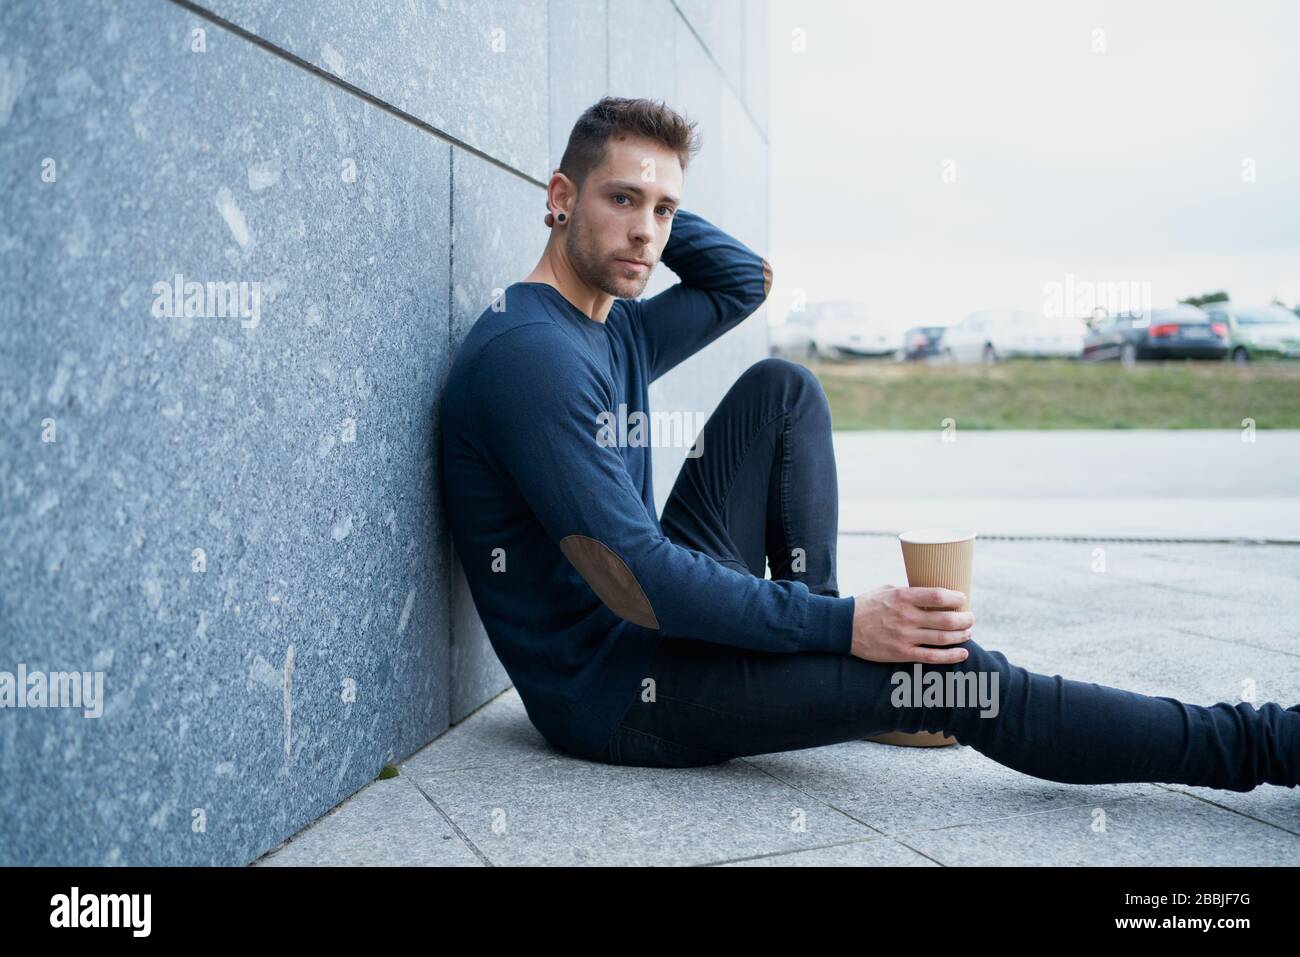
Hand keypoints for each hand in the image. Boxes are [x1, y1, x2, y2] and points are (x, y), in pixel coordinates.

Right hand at [848, 585, 973, 663]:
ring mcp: (905, 637)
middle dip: (965, 618)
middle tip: (970, 618)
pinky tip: (963, 652)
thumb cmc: (867, 605)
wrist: (843, 627)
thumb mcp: (887, 590)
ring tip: (968, 632)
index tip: (964, 599)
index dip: (958, 598)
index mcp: (903, 597)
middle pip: (947, 619)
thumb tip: (932, 595)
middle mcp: (906, 617)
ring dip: (962, 635)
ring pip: (943, 638)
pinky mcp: (901, 653)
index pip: (939, 596)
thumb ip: (909, 592)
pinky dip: (951, 656)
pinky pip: (932, 657)